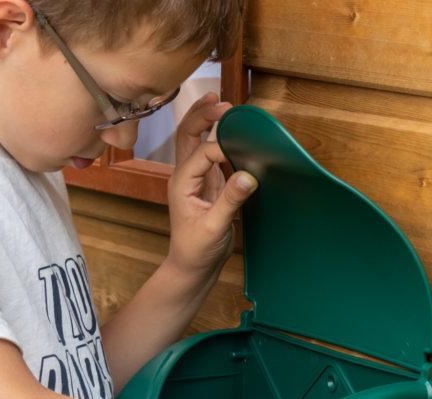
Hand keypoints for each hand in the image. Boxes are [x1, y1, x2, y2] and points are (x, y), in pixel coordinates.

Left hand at [167, 92, 257, 274]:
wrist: (191, 267)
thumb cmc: (196, 250)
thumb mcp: (214, 228)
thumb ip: (230, 202)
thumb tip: (249, 176)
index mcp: (182, 182)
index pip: (202, 152)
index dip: (222, 144)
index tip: (243, 144)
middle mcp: (185, 175)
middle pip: (187, 135)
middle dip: (201, 115)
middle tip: (220, 99)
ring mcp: (195, 178)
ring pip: (194, 140)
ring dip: (204, 119)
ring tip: (218, 100)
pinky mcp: (208, 183)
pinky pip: (209, 153)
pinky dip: (216, 136)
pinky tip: (229, 126)